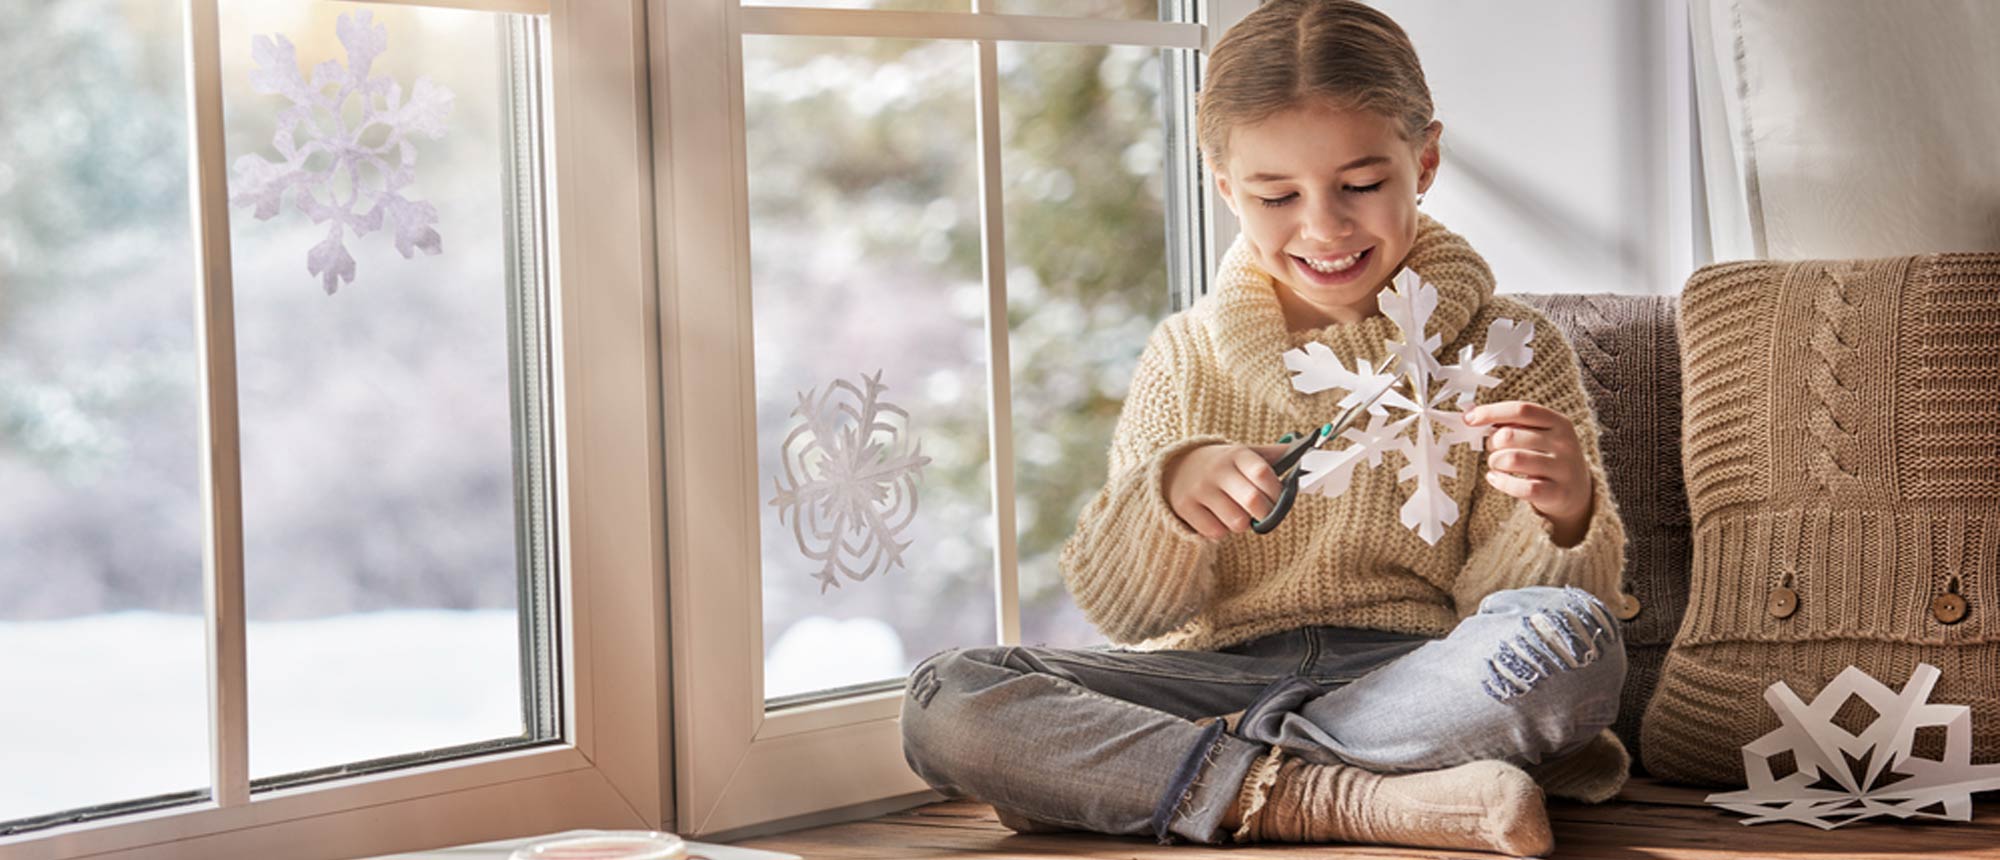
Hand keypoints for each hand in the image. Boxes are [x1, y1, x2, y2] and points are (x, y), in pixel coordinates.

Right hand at [1163, 442, 1290, 539]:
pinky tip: (1217, 518)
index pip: (1264, 473)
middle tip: (1262, 513)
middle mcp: (1217, 470)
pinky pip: (1215, 532)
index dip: (1277, 491)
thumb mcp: (1243, 454)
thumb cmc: (1222, 466)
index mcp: (1236, 454)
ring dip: (1242, 523)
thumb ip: (1274, 455)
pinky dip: (1221, 531)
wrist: (1175, 468)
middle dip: (1265, 513)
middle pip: (1253, 501)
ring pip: (1236, 522)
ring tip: (1236, 513)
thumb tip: (1309, 450)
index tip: (1278, 499)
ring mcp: (1199, 489)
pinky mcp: (1185, 507)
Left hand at [1464, 401, 1593, 545]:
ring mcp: (1562, 469)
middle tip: (1493, 449)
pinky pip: (1519, 487)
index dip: (1491, 412)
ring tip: (1496, 464)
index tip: (1469, 419)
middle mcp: (1563, 443)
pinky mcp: (1556, 493)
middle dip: (1492, 443)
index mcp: (1559, 422)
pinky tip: (1496, 479)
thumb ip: (1513, 424)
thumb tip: (1473, 416)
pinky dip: (1501, 482)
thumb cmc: (1548, 457)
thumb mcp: (1541, 435)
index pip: (1521, 409)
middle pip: (1510, 436)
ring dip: (1494, 462)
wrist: (1577, 492)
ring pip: (1511, 459)